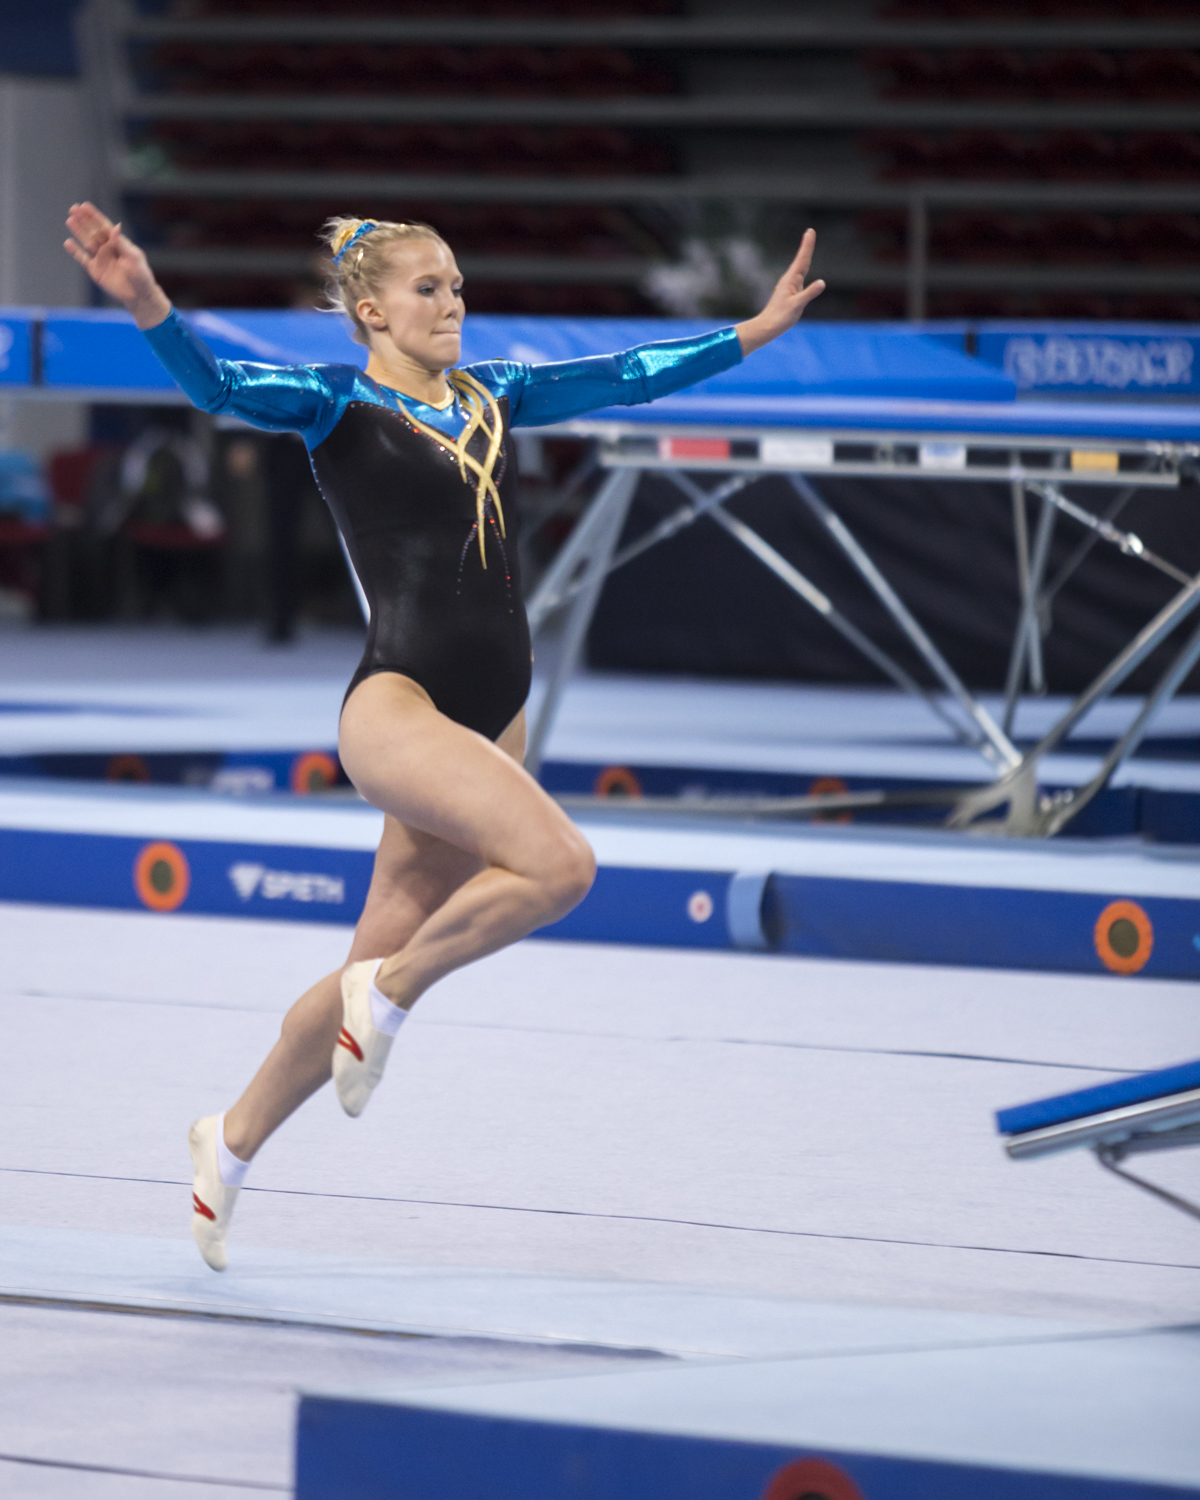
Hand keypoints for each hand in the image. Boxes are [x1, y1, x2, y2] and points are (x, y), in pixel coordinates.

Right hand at [64, 202, 171, 328]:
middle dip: (84, 220)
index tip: (84, 205)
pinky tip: (67, 243)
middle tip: (73, 208)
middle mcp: (108, 248)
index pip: (104, 226)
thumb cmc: (141, 275)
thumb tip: (115, 227)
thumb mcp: (133, 257)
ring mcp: (101, 259)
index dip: (94, 216)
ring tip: (70, 220)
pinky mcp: (95, 270)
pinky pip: (83, 259)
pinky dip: (75, 252)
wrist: (139, 295)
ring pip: (87, 242)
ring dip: (78, 231)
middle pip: (93, 231)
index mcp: (118, 243)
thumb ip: (122, 243)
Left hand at [735, 229, 824, 355]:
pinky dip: (803, 267)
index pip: (802, 259)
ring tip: (808, 243)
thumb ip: (809, 293)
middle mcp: (790, 280)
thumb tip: (822, 283)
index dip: (807, 245)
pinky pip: (800, 276)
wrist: (767, 326)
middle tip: (810, 232)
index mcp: (791, 280)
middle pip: (802, 260)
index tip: (810, 231)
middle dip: (807, 246)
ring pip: (800, 267)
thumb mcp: (797, 305)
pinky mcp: (789, 292)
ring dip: (805, 255)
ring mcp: (789, 286)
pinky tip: (803, 268)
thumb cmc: (781, 317)